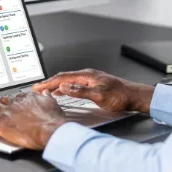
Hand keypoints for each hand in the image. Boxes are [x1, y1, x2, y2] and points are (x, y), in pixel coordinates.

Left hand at [0, 93, 66, 149]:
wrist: (48, 130)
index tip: (12, 102)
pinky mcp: (0, 123)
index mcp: (27, 98)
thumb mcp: (52, 103)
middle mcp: (15, 103)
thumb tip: (45, 92)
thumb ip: (46, 97)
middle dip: (0, 104)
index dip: (13, 101)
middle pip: (3, 101)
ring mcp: (6, 112)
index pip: (16, 97)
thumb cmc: (52, 120)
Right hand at [32, 69, 153, 113]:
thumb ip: (80, 91)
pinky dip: (64, 87)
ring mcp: (90, 79)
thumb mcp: (99, 96)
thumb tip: (63, 87)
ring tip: (46, 91)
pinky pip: (74, 84)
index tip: (38, 87)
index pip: (62, 78)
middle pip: (63, 77)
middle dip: (49, 83)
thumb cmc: (120, 96)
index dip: (48, 83)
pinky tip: (64, 92)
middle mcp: (87, 75)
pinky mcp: (93, 84)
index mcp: (87, 76)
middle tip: (37, 89)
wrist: (134, 96)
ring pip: (68, 80)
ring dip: (56, 85)